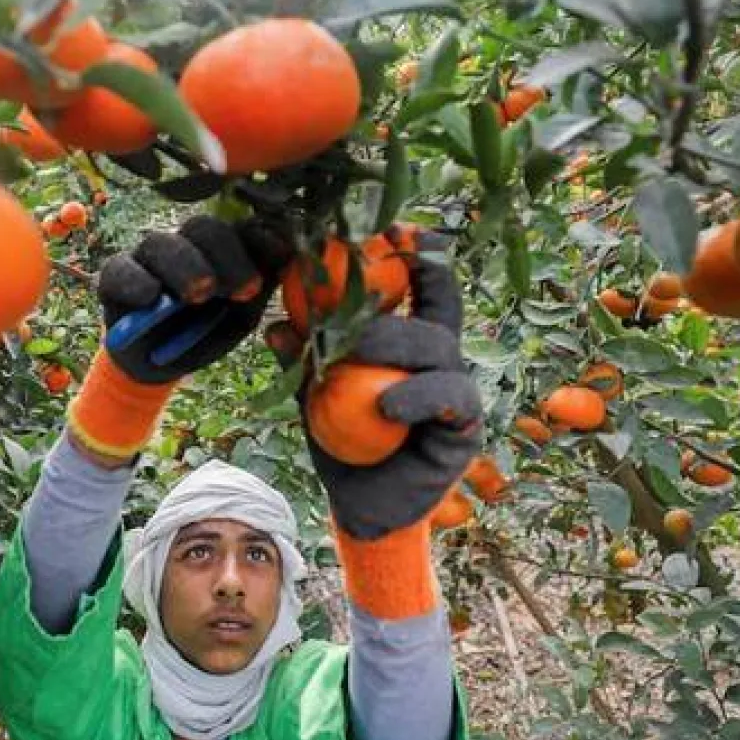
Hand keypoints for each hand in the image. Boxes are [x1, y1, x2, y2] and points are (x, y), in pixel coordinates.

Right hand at [97, 215, 292, 384]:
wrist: (159, 365)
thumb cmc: (204, 332)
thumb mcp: (240, 314)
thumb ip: (261, 285)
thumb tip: (288, 252)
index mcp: (219, 248)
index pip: (240, 228)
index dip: (260, 239)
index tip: (280, 257)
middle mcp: (184, 243)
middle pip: (203, 228)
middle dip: (227, 256)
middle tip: (243, 289)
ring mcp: (147, 256)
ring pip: (163, 244)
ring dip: (185, 266)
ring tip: (200, 294)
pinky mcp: (115, 275)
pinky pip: (121, 269)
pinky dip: (136, 281)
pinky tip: (151, 297)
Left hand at [268, 227, 482, 539]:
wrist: (363, 509)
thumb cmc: (342, 446)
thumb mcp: (314, 397)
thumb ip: (304, 362)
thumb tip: (275, 326)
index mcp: (413, 346)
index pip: (428, 290)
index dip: (422, 256)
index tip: (397, 229)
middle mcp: (443, 362)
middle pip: (432, 315)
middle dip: (392, 303)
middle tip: (345, 308)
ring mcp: (458, 393)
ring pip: (440, 351)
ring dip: (396, 346)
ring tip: (353, 354)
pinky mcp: (463, 430)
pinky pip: (449, 400)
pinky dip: (416, 397)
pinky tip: (386, 406)